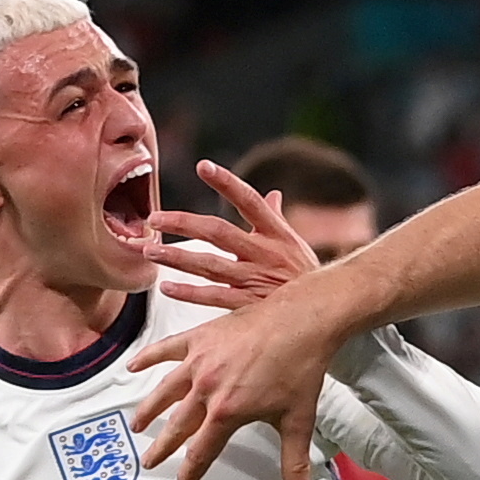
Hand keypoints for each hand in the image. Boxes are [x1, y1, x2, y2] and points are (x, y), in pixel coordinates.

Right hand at [130, 271, 341, 479]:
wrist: (301, 321)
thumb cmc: (301, 371)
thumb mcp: (298, 421)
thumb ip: (294, 463)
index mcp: (227, 412)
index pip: (201, 451)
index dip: (189, 473)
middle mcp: (206, 389)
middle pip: (177, 426)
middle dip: (162, 448)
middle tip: (149, 462)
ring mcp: (200, 361)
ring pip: (165, 391)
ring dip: (149, 410)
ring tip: (137, 425)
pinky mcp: (200, 337)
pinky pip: (166, 349)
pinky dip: (148, 357)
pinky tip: (132, 366)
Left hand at [148, 161, 325, 313]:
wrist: (330, 312)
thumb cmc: (307, 276)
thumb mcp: (295, 244)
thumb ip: (277, 218)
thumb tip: (272, 193)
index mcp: (276, 233)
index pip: (249, 200)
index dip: (227, 182)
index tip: (203, 166)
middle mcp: (265, 253)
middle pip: (218, 233)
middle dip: (183, 224)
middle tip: (154, 219)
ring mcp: (256, 280)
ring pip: (209, 266)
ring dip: (176, 258)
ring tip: (148, 251)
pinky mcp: (250, 306)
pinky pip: (214, 298)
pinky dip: (189, 293)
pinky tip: (167, 287)